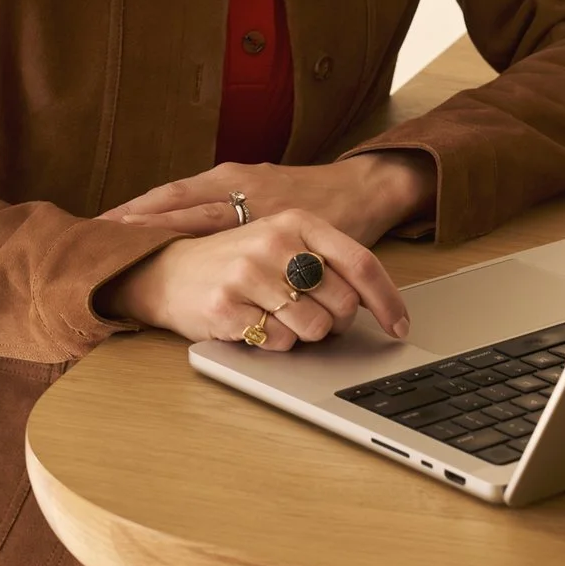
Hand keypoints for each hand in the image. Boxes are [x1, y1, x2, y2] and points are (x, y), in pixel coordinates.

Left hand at [100, 153, 433, 248]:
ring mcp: (261, 204)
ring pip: (204, 217)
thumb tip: (189, 236)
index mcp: (235, 178)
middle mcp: (241, 186)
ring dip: (164, 229)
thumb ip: (231, 210)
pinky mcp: (286, 224)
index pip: (177, 194)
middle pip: (179, 202)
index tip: (102, 221)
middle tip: (100, 232)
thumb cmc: (312, 196)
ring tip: (126, 243)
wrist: (363, 190)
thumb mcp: (264, 194)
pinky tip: (197, 270)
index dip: (140, 208)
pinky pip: (241, 244)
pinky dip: (215, 256)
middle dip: (139, 218)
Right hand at [100, 209, 410, 348]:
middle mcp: (275, 242)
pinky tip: (252, 323)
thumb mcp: (282, 243)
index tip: (400, 327)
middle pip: (342, 304)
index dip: (387, 301)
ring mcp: (249, 274)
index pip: (360, 264)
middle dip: (335, 322)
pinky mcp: (227, 306)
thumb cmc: (234, 260)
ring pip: (313, 328)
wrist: (164, 269)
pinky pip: (277, 343)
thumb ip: (327, 260)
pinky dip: (272, 342)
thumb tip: (374, 299)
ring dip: (302, 334)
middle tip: (310, 316)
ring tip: (275, 315)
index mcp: (297, 222)